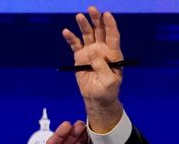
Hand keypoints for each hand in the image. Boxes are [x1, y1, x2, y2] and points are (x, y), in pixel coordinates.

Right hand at [62, 6, 124, 132]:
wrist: (97, 98)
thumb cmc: (107, 90)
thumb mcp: (108, 80)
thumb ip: (101, 66)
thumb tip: (92, 51)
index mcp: (113, 53)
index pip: (112, 35)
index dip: (110, 24)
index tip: (107, 14)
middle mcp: (102, 49)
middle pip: (99, 30)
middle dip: (96, 19)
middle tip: (92, 9)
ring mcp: (90, 51)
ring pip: (87, 34)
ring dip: (84, 25)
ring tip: (79, 17)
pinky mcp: (80, 57)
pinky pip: (75, 45)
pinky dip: (71, 38)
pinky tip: (66, 32)